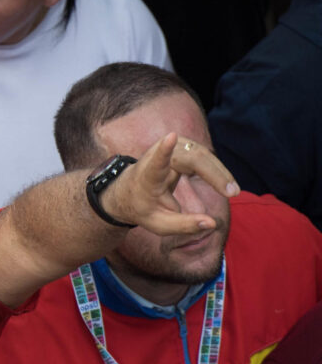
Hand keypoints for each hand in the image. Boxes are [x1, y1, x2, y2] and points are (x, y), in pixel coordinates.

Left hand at [102, 133, 239, 234]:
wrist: (130, 191)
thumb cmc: (144, 208)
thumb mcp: (159, 224)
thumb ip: (184, 225)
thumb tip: (212, 224)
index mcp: (147, 175)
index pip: (155, 162)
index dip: (164, 150)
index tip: (170, 137)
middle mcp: (157, 156)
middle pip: (191, 159)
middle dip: (214, 174)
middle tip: (232, 193)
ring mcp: (170, 148)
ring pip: (201, 155)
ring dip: (219, 172)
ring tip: (231, 191)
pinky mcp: (181, 146)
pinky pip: (203, 156)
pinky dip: (216, 170)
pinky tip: (225, 184)